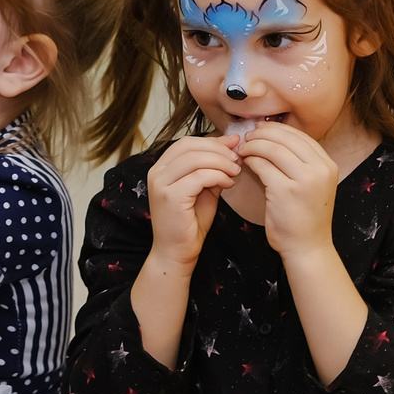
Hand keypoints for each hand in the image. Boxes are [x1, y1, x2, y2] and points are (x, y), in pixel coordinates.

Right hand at [145, 136, 241, 269]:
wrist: (177, 253)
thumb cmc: (190, 223)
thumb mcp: (204, 188)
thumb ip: (213, 167)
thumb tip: (232, 144)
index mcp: (161, 168)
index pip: (187, 142)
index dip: (212, 141)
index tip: (234, 145)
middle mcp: (156, 172)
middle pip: (190, 146)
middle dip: (218, 149)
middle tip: (237, 159)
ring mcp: (160, 184)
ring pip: (195, 159)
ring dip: (220, 162)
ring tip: (236, 171)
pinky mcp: (170, 196)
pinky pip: (199, 176)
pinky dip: (218, 176)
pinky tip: (228, 183)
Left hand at [233, 120, 340, 256]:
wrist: (308, 247)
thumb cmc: (306, 217)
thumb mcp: (313, 184)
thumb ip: (300, 162)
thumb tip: (272, 138)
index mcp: (328, 165)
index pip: (300, 135)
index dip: (278, 129)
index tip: (262, 129)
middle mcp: (320, 169)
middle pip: (286, 137)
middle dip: (263, 133)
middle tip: (249, 135)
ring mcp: (304, 180)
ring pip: (273, 149)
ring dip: (254, 145)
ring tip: (244, 148)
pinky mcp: (285, 191)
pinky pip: (263, 165)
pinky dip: (251, 160)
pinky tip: (245, 162)